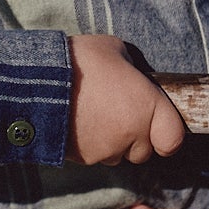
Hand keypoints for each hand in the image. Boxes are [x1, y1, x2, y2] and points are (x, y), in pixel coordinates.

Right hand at [68, 35, 185, 164]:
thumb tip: (134, 74)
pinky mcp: (84, 158)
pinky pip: (96, 156)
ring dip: (113, 142)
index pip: (173, 138)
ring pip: (118, 155)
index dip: (167, 134)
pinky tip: (79, 123)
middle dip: (135, 137)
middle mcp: (132, 132)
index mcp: (147, 105)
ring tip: (94, 116)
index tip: (159, 126)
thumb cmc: (79, 61)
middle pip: (145, 150)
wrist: (36, 84)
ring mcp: (107, 149)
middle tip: (118, 113)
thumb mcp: (114, 49)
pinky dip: (91, 145)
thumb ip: (132, 67)